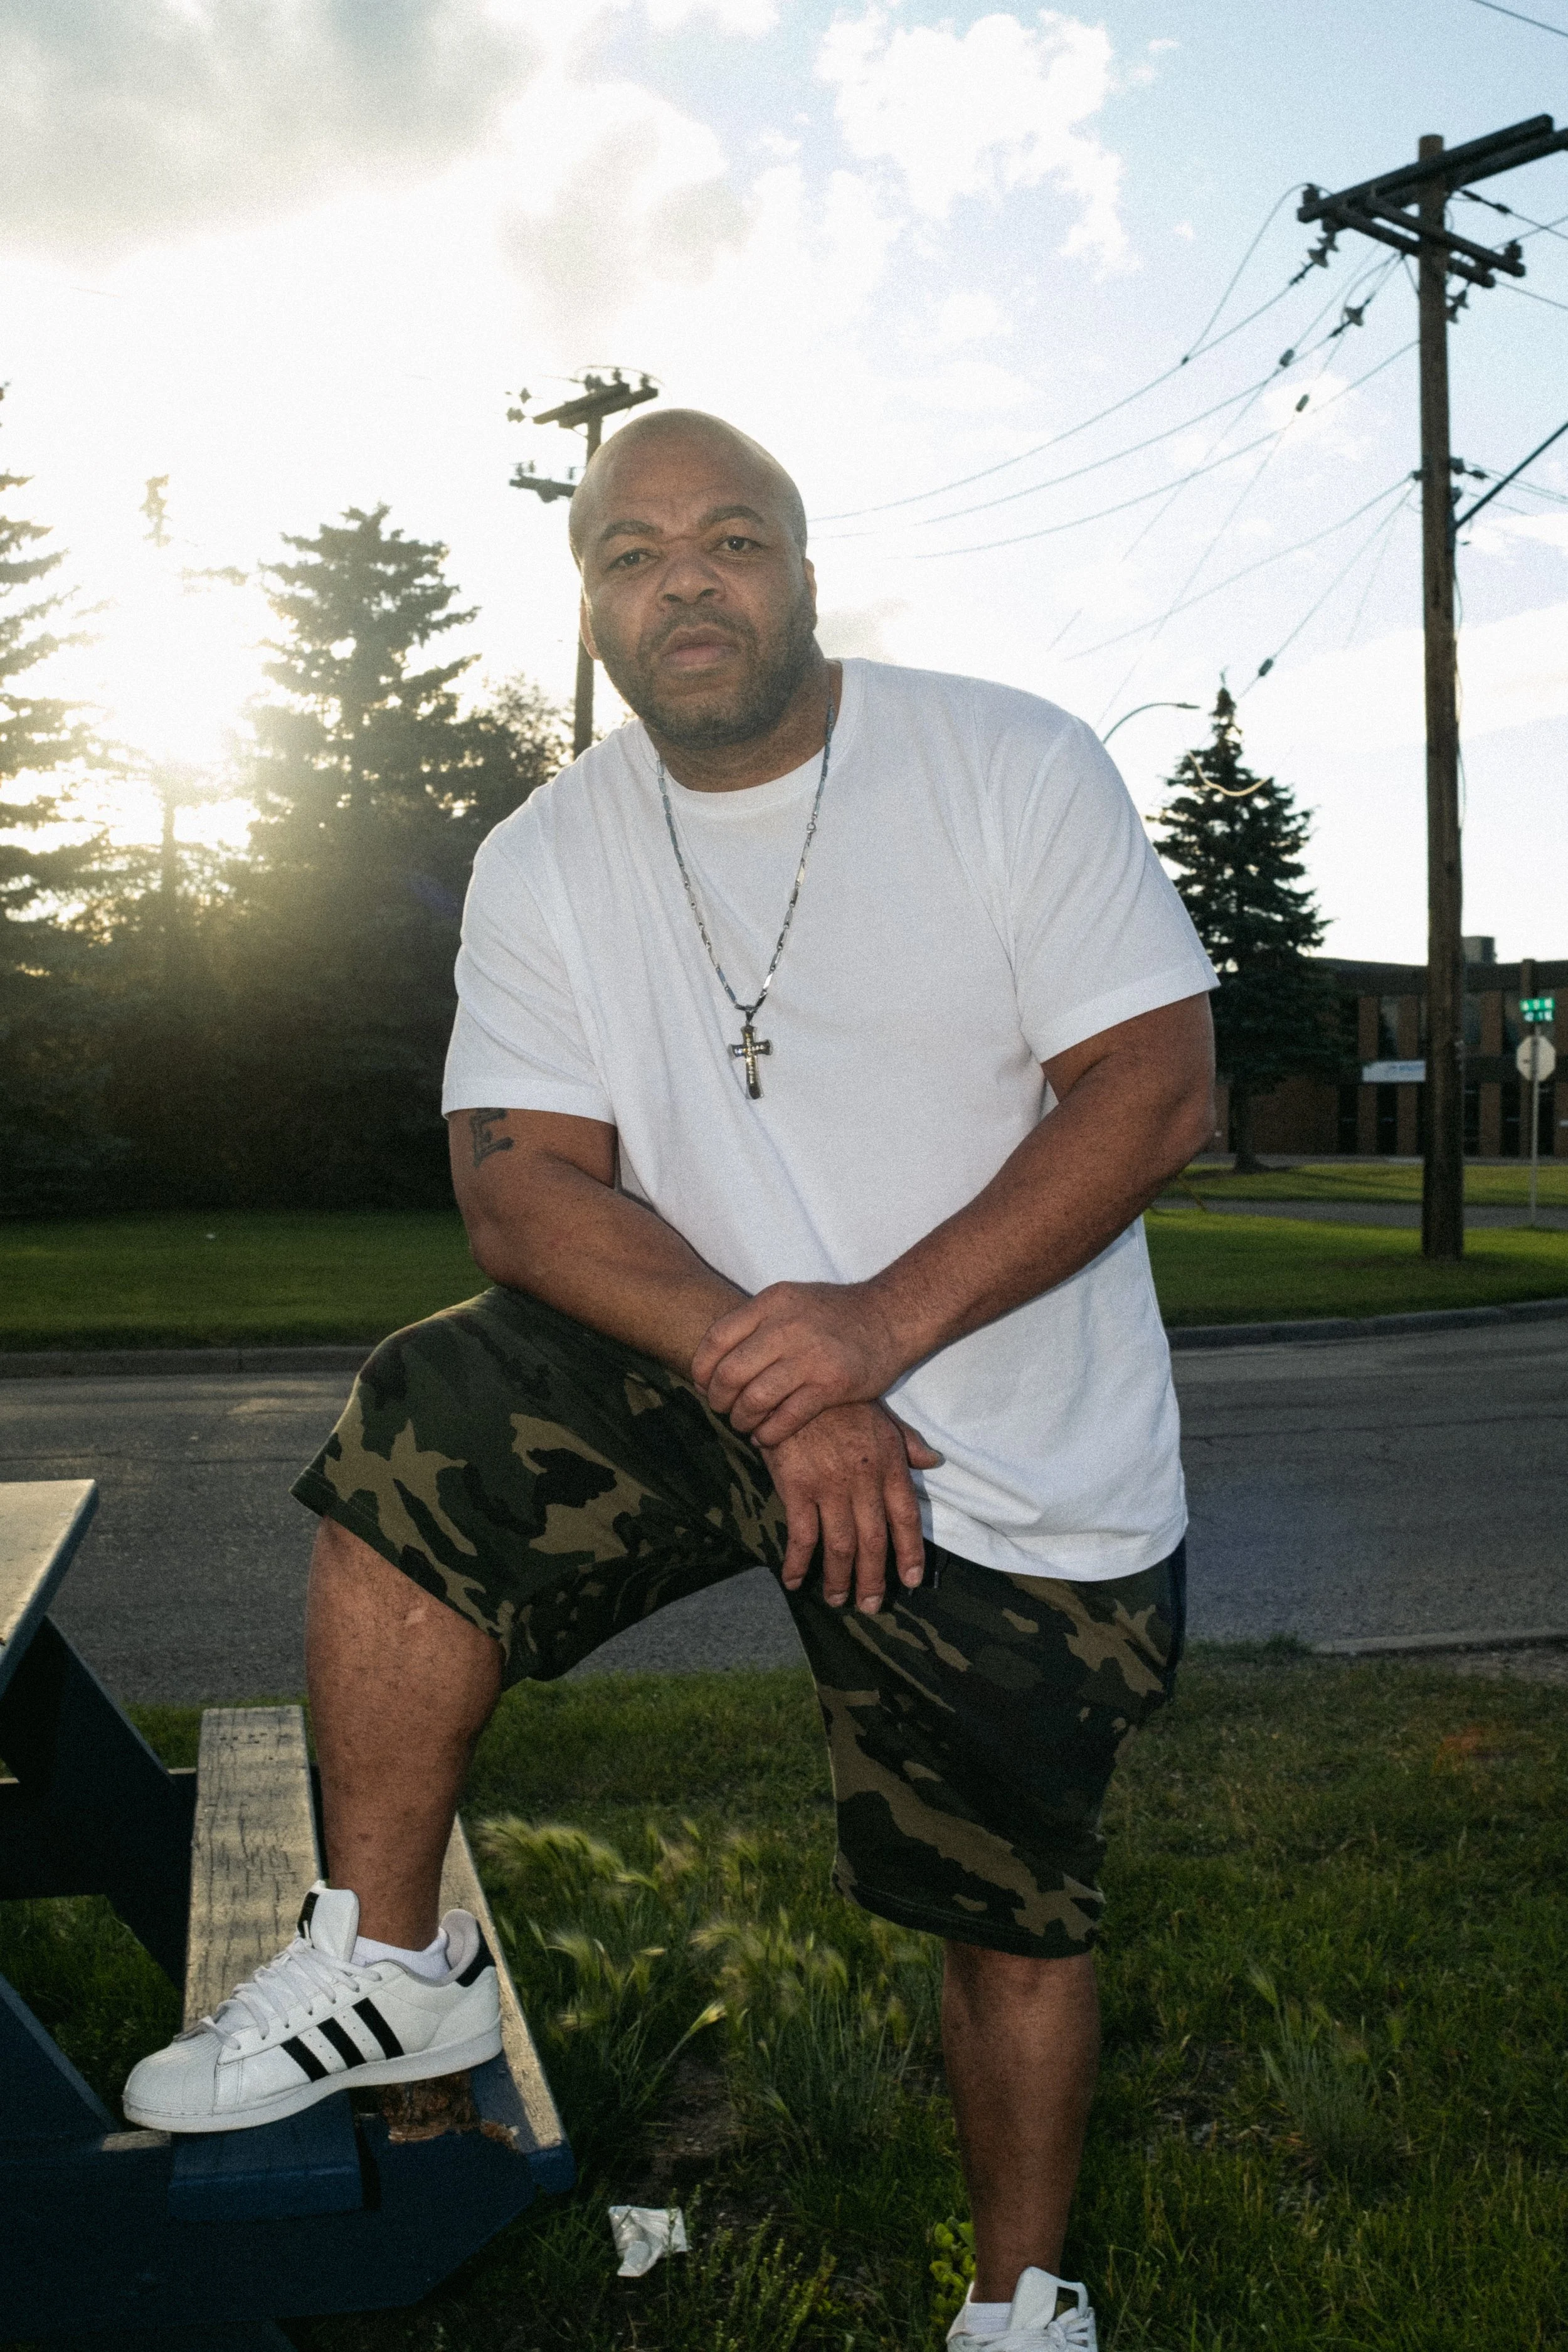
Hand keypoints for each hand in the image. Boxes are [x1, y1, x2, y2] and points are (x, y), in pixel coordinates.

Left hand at [693, 1281, 903, 1445]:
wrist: (889, 1318)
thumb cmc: (834, 1315)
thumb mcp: (791, 1302)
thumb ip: (755, 1324)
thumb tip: (712, 1361)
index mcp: (772, 1303)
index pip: (718, 1338)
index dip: (701, 1368)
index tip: (701, 1384)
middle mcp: (787, 1327)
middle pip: (731, 1373)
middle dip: (718, 1399)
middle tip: (721, 1409)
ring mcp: (810, 1356)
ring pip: (755, 1399)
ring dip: (741, 1419)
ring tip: (744, 1424)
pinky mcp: (831, 1384)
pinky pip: (785, 1418)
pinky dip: (769, 1433)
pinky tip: (766, 1436)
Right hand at [761, 1403, 943, 1614]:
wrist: (794, 1381)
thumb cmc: (841, 1401)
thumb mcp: (882, 1418)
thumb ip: (908, 1445)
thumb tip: (934, 1462)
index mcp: (889, 1465)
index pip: (906, 1519)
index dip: (910, 1554)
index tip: (912, 1581)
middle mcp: (864, 1481)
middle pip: (874, 1542)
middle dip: (874, 1579)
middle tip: (871, 1605)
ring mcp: (829, 1486)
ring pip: (840, 1546)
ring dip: (839, 1579)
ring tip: (838, 1600)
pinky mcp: (796, 1487)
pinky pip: (800, 1535)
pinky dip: (798, 1563)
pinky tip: (795, 1581)